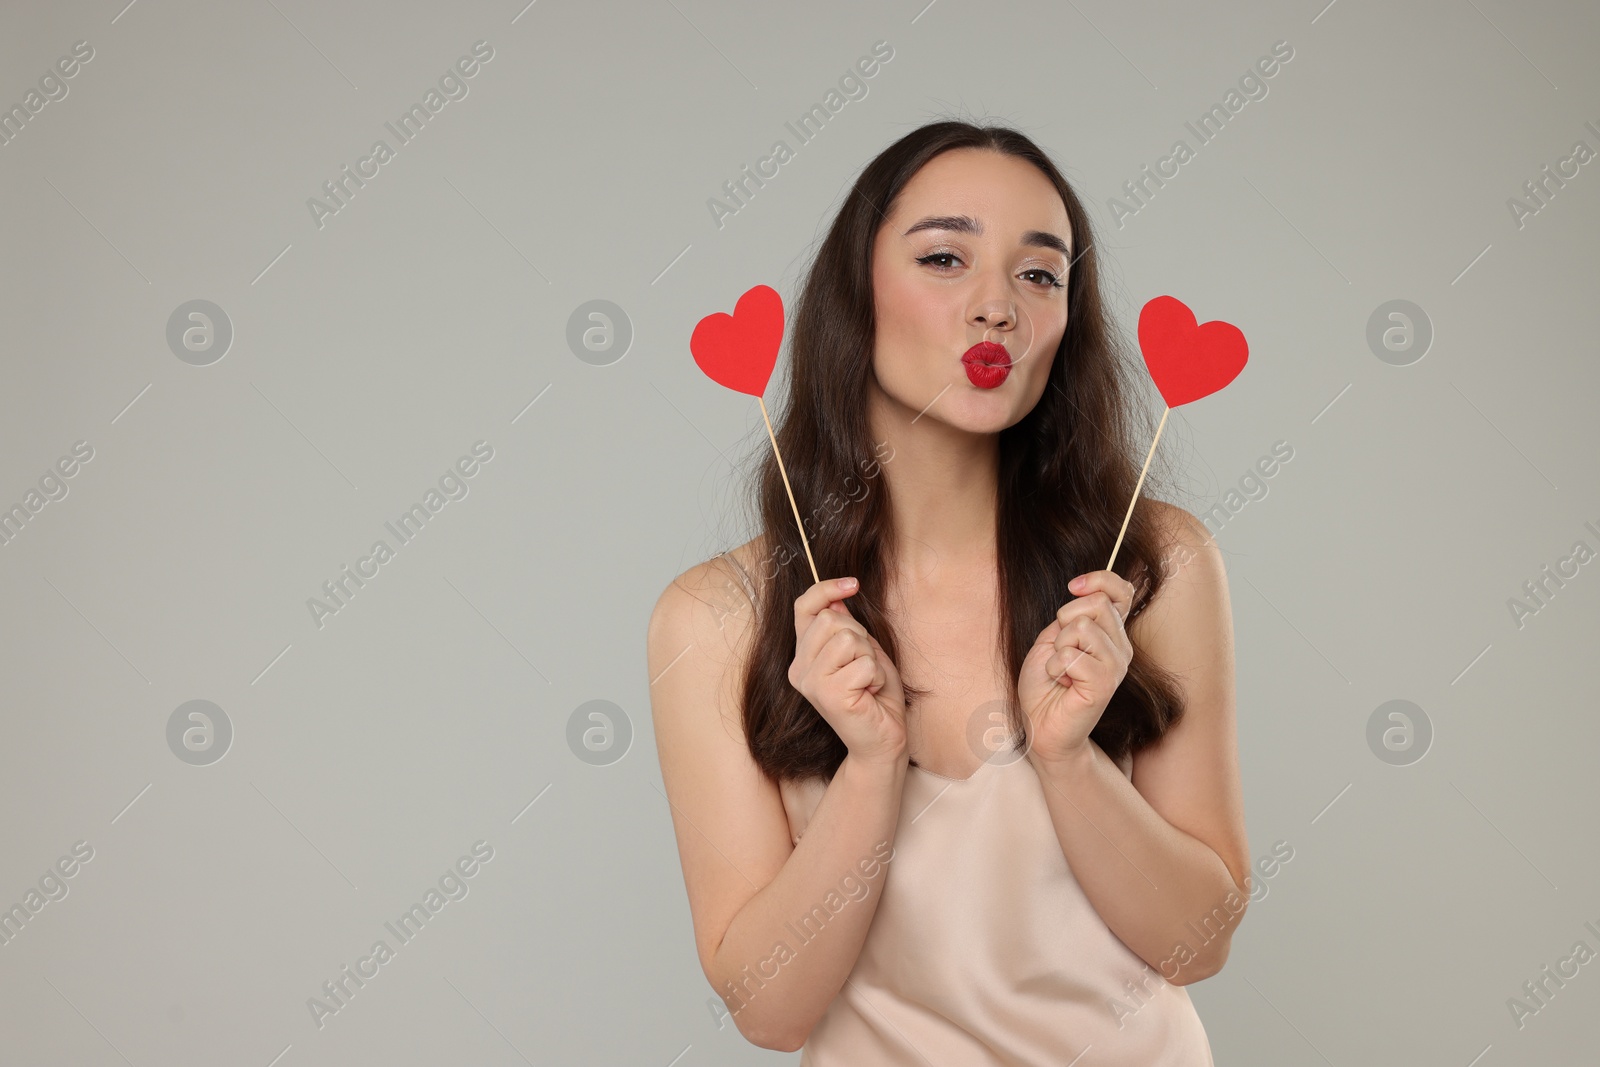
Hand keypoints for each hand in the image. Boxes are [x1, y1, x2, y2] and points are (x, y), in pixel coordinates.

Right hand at [789, 577, 907, 766]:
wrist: (882, 740)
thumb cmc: (874, 696)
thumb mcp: (863, 652)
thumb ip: (846, 628)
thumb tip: (837, 603)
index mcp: (804, 656)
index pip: (804, 608)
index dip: (826, 589)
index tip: (853, 584)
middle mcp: (799, 668)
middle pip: (832, 620)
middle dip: (860, 637)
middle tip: (865, 666)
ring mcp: (810, 682)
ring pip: (848, 638)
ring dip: (869, 657)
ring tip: (867, 681)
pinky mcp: (827, 695)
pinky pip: (863, 664)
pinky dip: (876, 676)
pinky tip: (869, 695)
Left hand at [1017, 570, 1134, 764]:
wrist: (1040, 725)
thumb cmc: (1045, 684)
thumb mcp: (1054, 638)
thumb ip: (1072, 615)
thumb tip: (1084, 587)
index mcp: (1111, 633)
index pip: (1121, 591)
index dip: (1099, 580)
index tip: (1074, 586)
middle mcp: (1121, 647)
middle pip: (1097, 603)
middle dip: (1065, 620)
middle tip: (1060, 650)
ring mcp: (1116, 665)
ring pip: (1082, 626)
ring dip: (1058, 648)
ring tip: (1061, 670)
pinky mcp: (1105, 683)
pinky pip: (1071, 655)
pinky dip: (1055, 667)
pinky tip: (1062, 684)